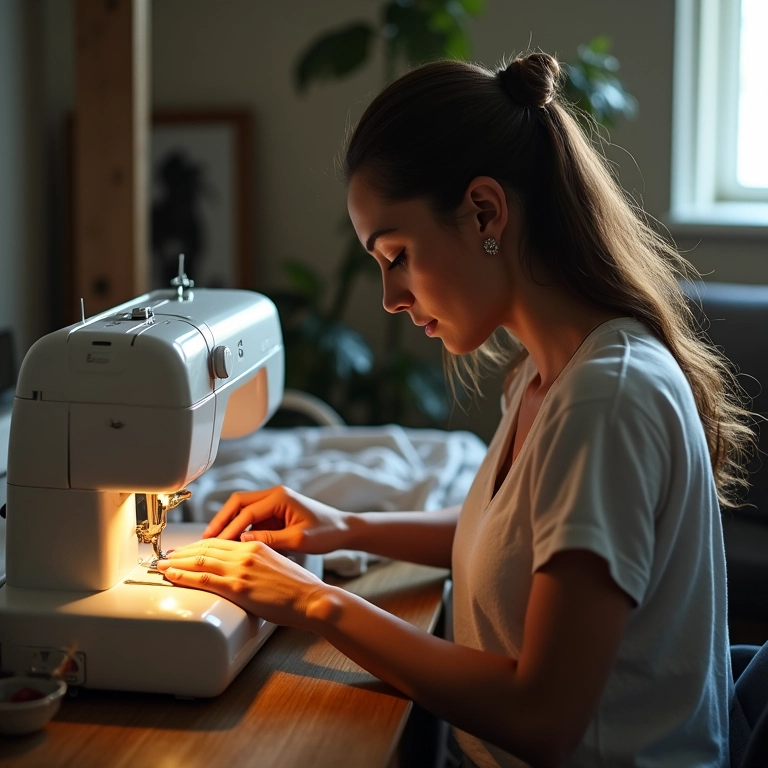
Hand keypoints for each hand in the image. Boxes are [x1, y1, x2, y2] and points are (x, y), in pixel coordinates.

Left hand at [156, 538, 327, 627]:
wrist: (310, 598)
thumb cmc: (298, 588)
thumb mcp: (276, 565)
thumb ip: (257, 563)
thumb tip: (244, 571)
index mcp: (255, 545)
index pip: (219, 542)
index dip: (198, 546)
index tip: (186, 550)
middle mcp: (245, 552)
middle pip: (205, 548)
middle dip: (183, 552)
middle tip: (167, 556)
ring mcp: (240, 569)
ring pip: (200, 561)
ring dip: (177, 563)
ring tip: (162, 565)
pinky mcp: (237, 587)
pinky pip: (203, 578)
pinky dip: (183, 576)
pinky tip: (172, 575)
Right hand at [202, 486, 350, 554]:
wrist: (344, 529)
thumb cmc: (327, 532)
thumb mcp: (299, 540)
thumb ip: (270, 540)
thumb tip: (243, 542)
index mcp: (280, 497)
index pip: (246, 512)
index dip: (229, 529)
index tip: (216, 544)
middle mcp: (274, 495)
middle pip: (238, 503)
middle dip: (220, 520)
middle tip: (205, 539)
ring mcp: (274, 502)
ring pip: (242, 509)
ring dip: (227, 524)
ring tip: (213, 542)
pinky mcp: (275, 512)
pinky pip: (251, 518)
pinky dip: (239, 528)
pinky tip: (230, 543)